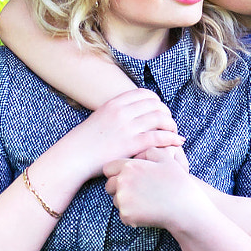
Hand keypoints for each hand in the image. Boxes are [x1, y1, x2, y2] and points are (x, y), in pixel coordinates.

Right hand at [59, 88, 180, 176]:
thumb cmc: (85, 141)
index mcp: (114, 102)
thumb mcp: (99, 117)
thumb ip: (116, 112)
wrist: (73, 156)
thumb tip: (131, 112)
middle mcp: (122, 111)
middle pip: (156, 105)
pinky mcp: (131, 144)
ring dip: (172, 125)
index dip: (157, 102)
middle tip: (169, 124)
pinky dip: (172, 139)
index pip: (145, 94)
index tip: (160, 111)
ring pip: (161, 119)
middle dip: (167, 114)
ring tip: (174, 133)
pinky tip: (177, 143)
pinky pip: (159, 137)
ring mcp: (127, 127)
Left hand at [104, 157, 209, 231]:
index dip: (116, 173)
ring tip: (145, 202)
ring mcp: (123, 199)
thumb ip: (149, 151)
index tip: (126, 178)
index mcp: (130, 167)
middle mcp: (123, 182)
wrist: (185, 207)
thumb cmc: (177, 182)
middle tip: (136, 192)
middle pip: (109, 185)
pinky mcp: (126, 215)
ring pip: (115, 200)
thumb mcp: (166, 158)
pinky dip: (132, 215)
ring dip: (125, 202)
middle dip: (118, 188)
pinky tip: (147, 212)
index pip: (109, 168)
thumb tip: (139, 153)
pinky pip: (123, 214)